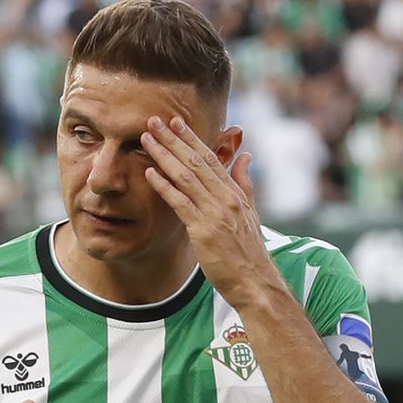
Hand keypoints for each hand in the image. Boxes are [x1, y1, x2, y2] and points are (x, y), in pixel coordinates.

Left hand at [140, 116, 274, 306]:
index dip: (191, 139)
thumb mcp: (251, 213)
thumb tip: (246, 156)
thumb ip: (245, 183)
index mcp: (235, 193)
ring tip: (147, 139)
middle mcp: (226, 198)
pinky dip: (165, 186)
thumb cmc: (249, 251)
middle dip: (173, 139)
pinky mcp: (204, 231)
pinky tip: (150, 173)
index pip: (211, 159)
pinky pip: (181, 203)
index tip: (176, 122)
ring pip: (186, 177)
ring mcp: (215, 213)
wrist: (255, 282)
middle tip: (154, 120)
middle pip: (196, 162)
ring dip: (164, 155)